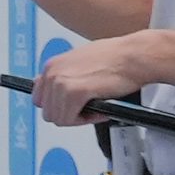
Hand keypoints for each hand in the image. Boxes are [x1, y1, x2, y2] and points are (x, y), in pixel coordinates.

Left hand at [34, 32, 164, 128]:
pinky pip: (71, 119)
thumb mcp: (79, 61)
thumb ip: (64, 75)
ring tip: (95, 108)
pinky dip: (87, 120)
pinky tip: (100, 110)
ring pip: (59, 118)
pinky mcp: (75, 92)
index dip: (58, 107)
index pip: (40, 99)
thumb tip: (56, 91)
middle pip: (48, 112)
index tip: (72, 106)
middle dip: (68, 114)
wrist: (134, 55)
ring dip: (78, 118)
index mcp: (52, 66)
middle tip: (87, 109)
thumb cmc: (115, 57)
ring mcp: (62, 83)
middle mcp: (53, 73)